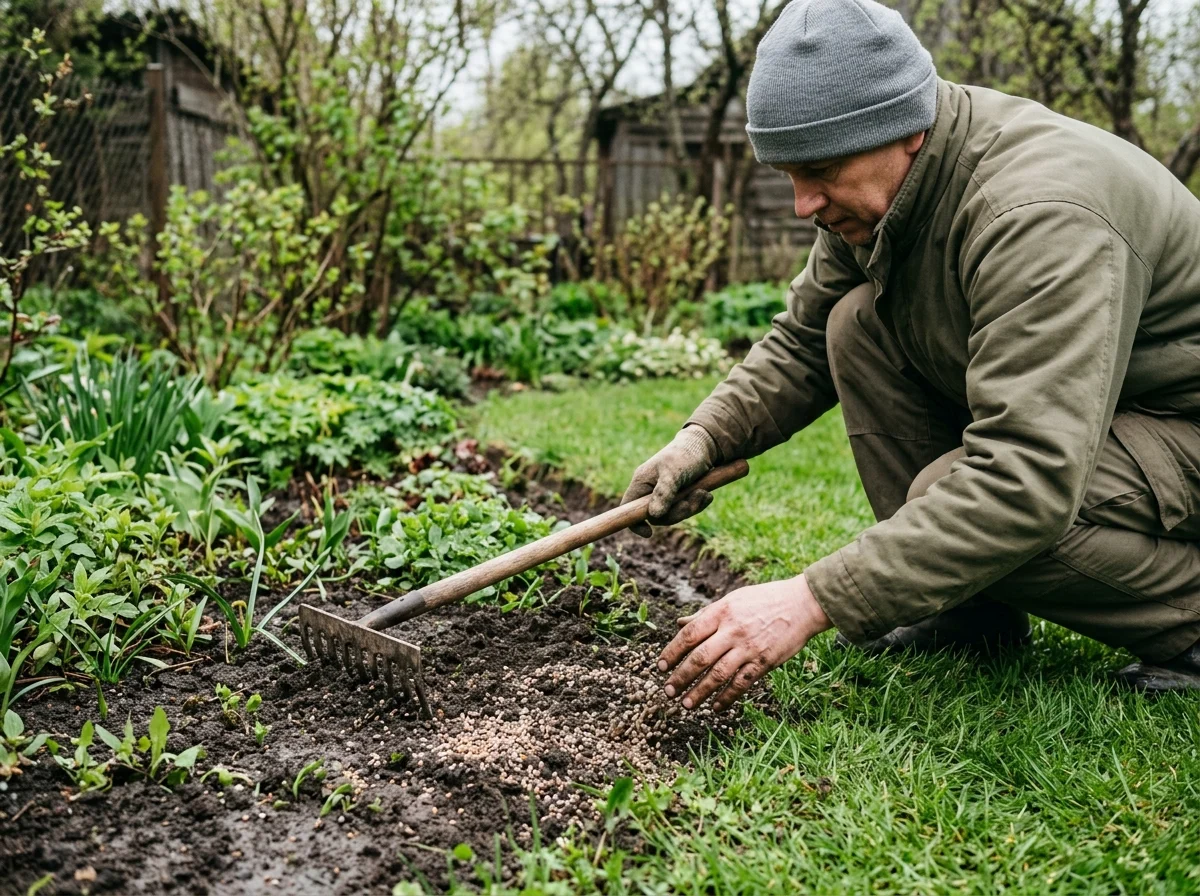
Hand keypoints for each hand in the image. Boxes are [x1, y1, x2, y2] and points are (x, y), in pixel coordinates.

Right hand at [621, 426, 718, 537]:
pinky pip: (684, 509)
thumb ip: (663, 493)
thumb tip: (654, 515)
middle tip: (694, 500)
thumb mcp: (674, 473)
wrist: (705, 446)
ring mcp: (665, 494)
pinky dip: (696, 504)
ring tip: (704, 493)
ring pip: (672, 514)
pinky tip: (706, 494)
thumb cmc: (684, 455)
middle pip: (655, 516)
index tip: (649, 533)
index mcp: (642, 482)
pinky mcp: (679, 496)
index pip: (628, 507)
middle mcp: (650, 489)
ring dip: (690, 507)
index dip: (634, 522)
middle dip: (676, 512)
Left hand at [657, 574, 831, 711]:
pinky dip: (727, 697)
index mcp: (721, 612)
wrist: (802, 604)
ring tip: (686, 704)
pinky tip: (716, 707)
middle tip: (668, 691)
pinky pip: (741, 683)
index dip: (672, 652)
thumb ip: (705, 615)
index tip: (660, 666)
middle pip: (700, 658)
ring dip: (699, 692)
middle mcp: (732, 630)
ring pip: (718, 674)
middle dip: (681, 677)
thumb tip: (680, 623)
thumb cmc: (764, 600)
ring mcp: (749, 648)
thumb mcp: (732, 600)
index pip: (689, 634)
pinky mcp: (764, 662)